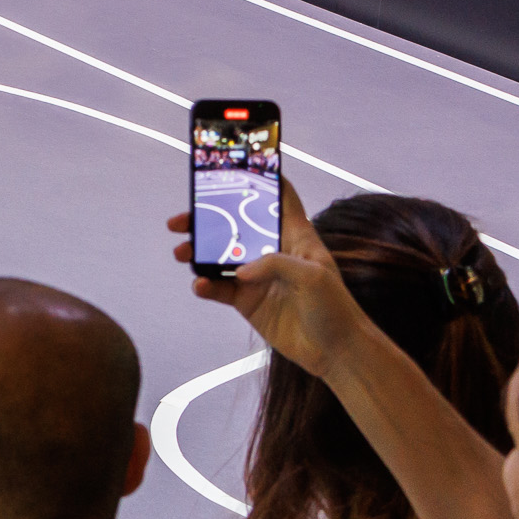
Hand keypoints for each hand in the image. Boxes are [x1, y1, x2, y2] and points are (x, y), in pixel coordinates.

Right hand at [172, 180, 378, 374]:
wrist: (335, 352)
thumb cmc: (336, 308)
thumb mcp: (313, 276)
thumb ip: (275, 263)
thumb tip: (239, 270)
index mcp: (295, 236)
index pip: (279, 198)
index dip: (261, 179)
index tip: (235, 166)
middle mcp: (273, 251)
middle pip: (235, 225)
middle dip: (207, 219)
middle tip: (182, 220)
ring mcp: (257, 276)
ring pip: (218, 255)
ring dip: (197, 252)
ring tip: (182, 253)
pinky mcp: (247, 300)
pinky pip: (218, 288)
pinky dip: (204, 285)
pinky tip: (200, 285)